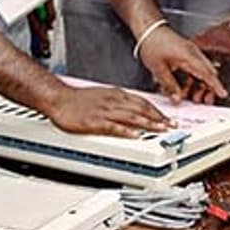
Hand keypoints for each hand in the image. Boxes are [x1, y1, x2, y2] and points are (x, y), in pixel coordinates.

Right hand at [45, 85, 175, 137]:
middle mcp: (113, 101)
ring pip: (131, 116)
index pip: (142, 102)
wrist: (59, 98)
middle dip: (158, 117)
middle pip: (141, 109)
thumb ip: (119, 101)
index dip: (157, 110)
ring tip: (161, 130)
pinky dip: (126, 131)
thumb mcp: (103, 94)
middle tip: (171, 125)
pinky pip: (113, 126)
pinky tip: (135, 135)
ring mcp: (104, 111)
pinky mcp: (94, 121)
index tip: (167, 118)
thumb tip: (133, 108)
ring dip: (148, 123)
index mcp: (116, 94)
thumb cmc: (78, 98)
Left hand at [136, 26, 227, 103]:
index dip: (215, 85)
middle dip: (208, 89)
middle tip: (203, 101)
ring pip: (202, 71)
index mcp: (188, 56)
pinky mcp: (187, 53)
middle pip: (208, 73)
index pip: (207, 73)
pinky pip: (195, 68)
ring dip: (198, 85)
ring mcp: (191, 52)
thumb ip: (169, 85)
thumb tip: (177, 98)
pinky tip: (183, 86)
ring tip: (188, 96)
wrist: (149, 29)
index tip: (222, 94)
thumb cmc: (152, 43)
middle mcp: (193, 53)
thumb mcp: (158, 69)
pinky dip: (192, 78)